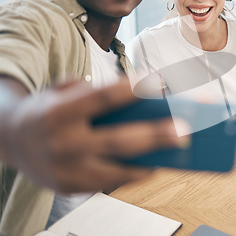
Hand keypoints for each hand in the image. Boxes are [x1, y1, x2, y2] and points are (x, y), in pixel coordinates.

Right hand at [1, 77, 185, 192]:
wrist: (9, 139)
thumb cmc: (48, 111)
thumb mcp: (64, 93)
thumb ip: (98, 95)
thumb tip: (145, 102)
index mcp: (58, 112)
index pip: (101, 98)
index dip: (132, 89)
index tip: (159, 82)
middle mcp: (62, 143)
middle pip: (117, 140)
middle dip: (154, 135)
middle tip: (185, 130)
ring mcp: (65, 170)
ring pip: (118, 169)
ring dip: (151, 161)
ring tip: (178, 151)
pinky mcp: (70, 188)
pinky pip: (109, 182)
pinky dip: (134, 173)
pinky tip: (153, 163)